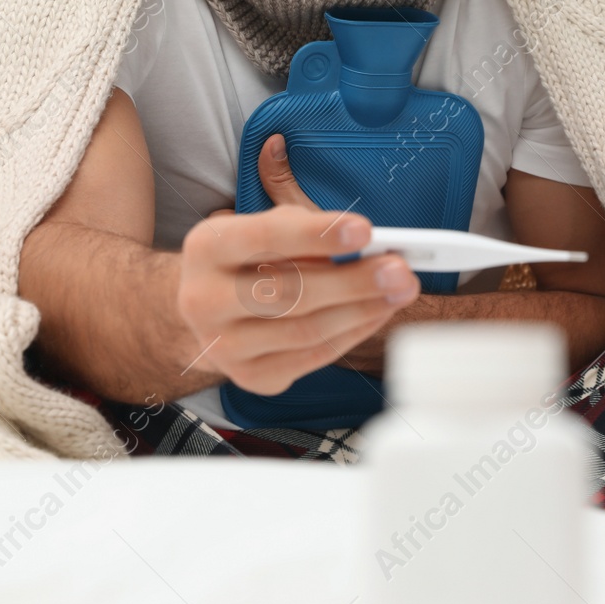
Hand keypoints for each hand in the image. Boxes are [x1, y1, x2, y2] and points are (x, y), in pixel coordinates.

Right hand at [175, 135, 419, 394]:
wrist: (208, 309)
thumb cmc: (250, 257)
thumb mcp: (266, 226)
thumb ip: (307, 228)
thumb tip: (368, 245)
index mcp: (206, 248)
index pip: (265, 237)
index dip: (318, 235)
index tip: (366, 230)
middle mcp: (204, 299)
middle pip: (290, 292)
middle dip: (354, 281)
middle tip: (400, 270)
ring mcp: (224, 346)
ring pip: (306, 330)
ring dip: (363, 310)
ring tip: (400, 290)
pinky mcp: (249, 377)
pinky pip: (312, 357)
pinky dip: (353, 333)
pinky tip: (378, 313)